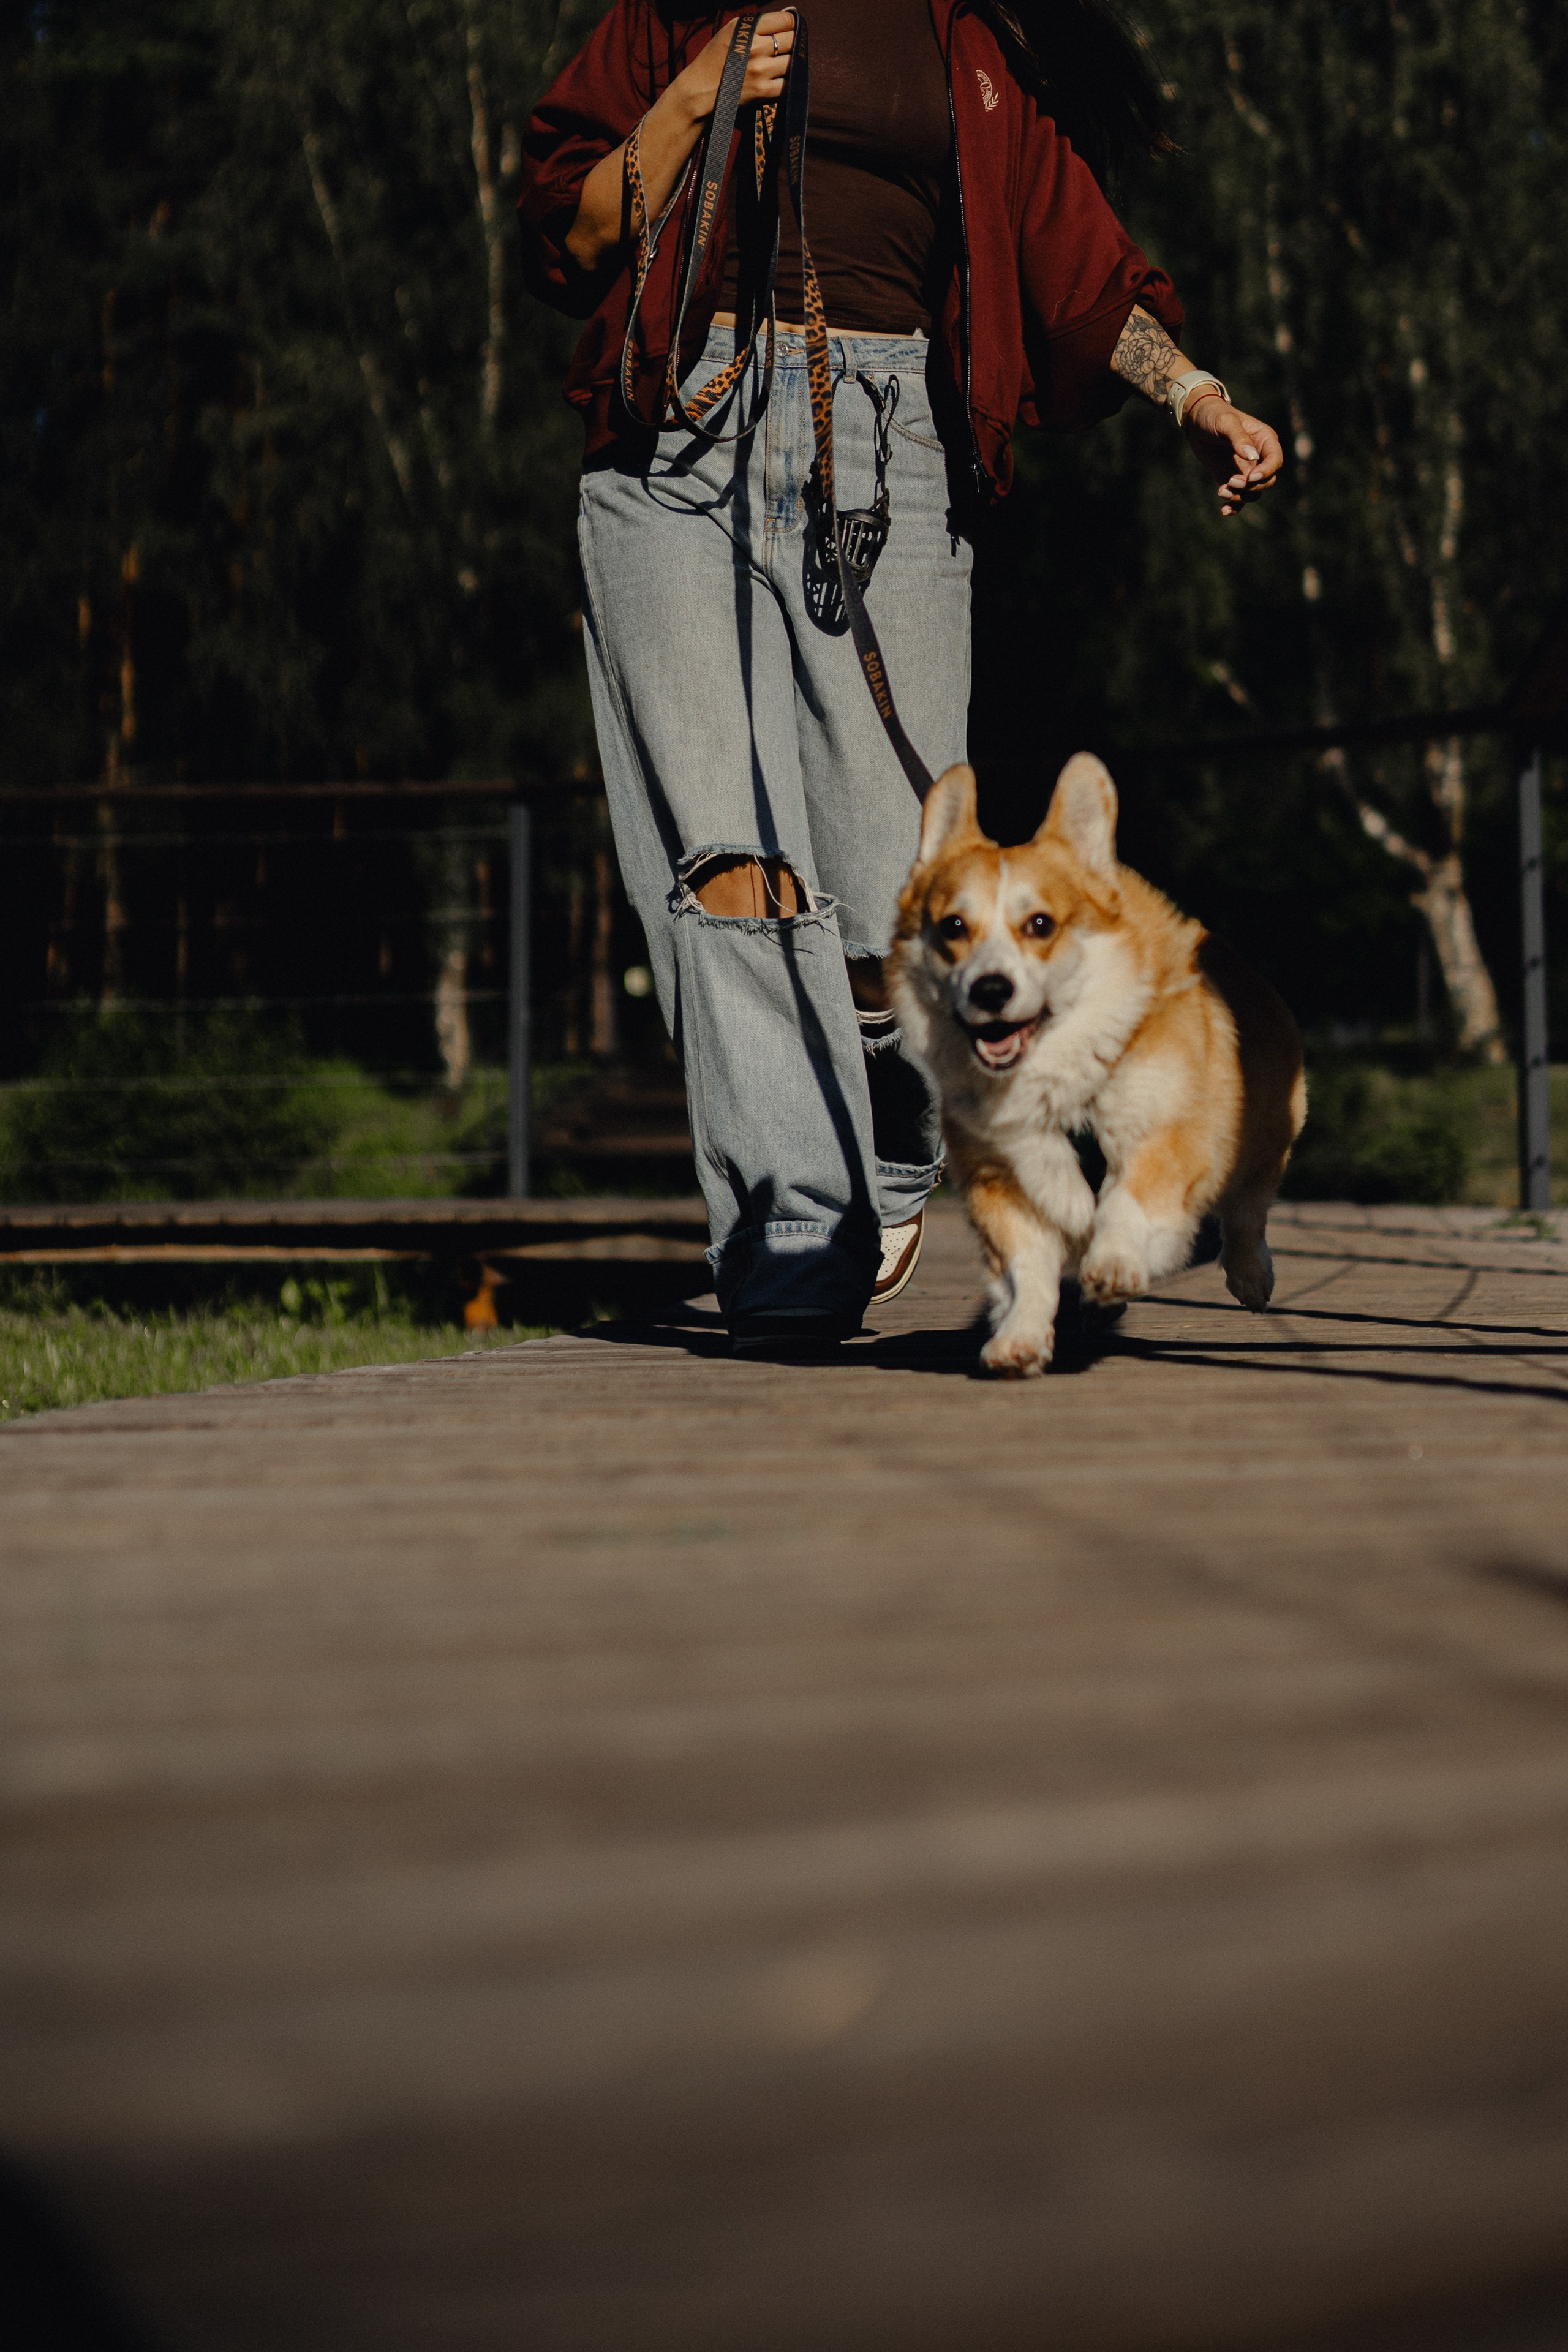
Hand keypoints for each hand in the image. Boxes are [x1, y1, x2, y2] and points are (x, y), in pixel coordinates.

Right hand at [670, 10, 795, 122]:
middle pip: (792, 40)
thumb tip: (786, 19)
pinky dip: (788, 82)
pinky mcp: (763, 91)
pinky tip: (779, 80)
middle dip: (792, 43)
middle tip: (784, 49)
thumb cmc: (716, 59)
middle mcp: (755, 47)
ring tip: (780, 65)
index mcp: (747, 29)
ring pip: (793, 61)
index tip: (788, 30)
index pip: (785, 21)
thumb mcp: (731, 31)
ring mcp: (760, 70)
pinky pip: (788, 84)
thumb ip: (756, 24)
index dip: (790, 24)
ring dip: (791, 63)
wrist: (700, 90)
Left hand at [1182, 396, 1283, 517]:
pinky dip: (1234, 506)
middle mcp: (1259, 457)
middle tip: (1231, 481)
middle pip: (1267, 480)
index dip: (1267, 471)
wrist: (1196, 421)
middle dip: (1251, 486)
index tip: (1251, 477)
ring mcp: (1246, 470)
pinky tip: (1223, 510)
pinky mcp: (1232, 479)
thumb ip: (1239, 437)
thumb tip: (1251, 456)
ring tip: (1221, 490)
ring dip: (1240, 497)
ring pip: (1253, 492)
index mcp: (1264, 440)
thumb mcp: (1226, 422)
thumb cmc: (1214, 415)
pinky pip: (1239, 498)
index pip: (1275, 460)